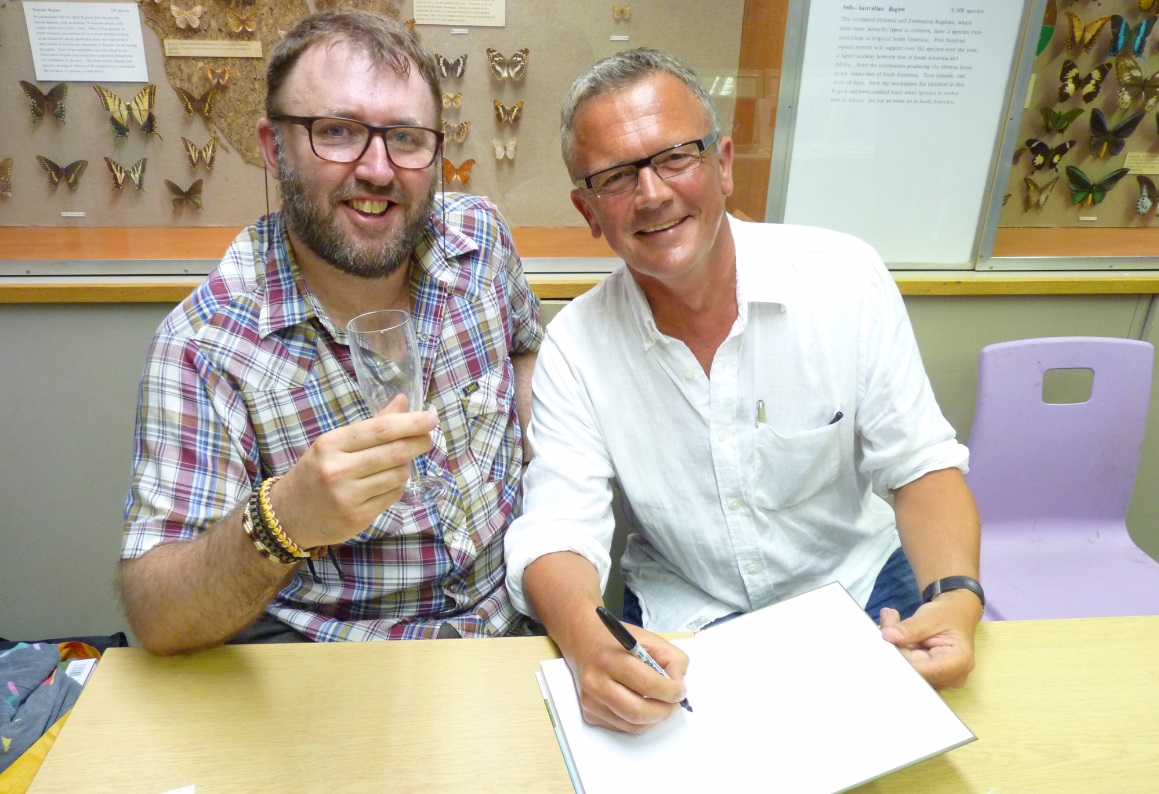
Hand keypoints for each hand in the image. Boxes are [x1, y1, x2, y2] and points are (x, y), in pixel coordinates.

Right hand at [269, 394, 437, 547]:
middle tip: (427, 438)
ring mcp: (348, 496)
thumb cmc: (315, 472)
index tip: (430, 418)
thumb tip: (404, 402)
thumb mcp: (335, 444)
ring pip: (398, 475)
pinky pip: (392, 496)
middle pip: (394, 452)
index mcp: (331, 444)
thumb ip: (371, 425)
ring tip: (397, 463)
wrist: (287, 515)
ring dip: (405, 466)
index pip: (380, 429)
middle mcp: (338, 470)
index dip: (411, 422)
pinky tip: (385, 483)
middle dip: (419, 442)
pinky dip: (396, 486)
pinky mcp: (357, 518)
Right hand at [563, 611, 689, 733]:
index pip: (648, 685)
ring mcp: (590, 701)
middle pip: (638, 712)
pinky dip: (638, 721)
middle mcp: (596, 682)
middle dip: (664, 712)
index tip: (680, 690)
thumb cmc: (618, 639)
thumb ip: (672, 659)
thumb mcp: (650, 639)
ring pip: (632, 725)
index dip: (672, 692)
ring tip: (660, 704)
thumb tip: (678, 685)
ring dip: (654, 719)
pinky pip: (622, 727)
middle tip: (674, 704)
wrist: (582, 640)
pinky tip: (641, 705)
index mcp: (611, 658)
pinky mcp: (588, 713)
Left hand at [879, 589, 979, 688]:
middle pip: (915, 672)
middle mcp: (952, 677)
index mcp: (958, 662)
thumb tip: (888, 636)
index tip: (886, 640)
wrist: (956, 615)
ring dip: (896, 650)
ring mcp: (942, 680)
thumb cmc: (948, 615)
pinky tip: (898, 636)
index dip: (901, 658)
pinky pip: (909, 669)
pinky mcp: (930, 677)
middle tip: (887, 625)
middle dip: (896, 650)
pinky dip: (900, 653)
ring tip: (893, 624)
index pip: (924, 670)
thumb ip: (909, 628)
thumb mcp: (930, 617)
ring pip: (909, 671)